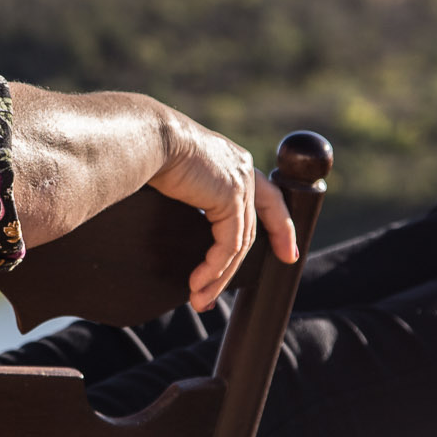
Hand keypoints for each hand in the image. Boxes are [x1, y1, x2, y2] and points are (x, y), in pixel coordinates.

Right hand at [150, 112, 299, 309]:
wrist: (148, 138)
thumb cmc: (152, 152)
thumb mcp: (181, 176)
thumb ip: (194, 193)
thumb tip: (186, 212)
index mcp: (233, 163)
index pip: (268, 199)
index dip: (280, 227)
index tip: (288, 253)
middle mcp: (242, 171)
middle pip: (253, 229)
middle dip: (239, 267)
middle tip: (217, 294)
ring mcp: (240, 184)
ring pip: (239, 244)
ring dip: (218, 276)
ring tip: (199, 298)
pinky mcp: (230, 198)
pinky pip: (228, 245)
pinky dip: (213, 268)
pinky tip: (198, 282)